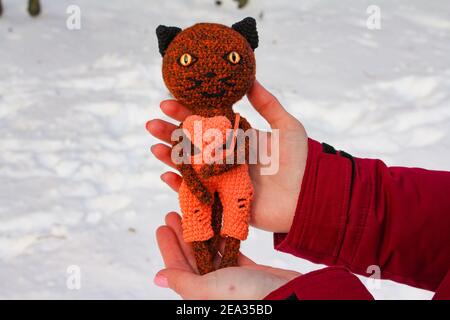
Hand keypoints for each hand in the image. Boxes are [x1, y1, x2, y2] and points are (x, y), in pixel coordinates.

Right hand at [147, 80, 307, 232]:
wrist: (308, 197)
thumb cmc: (300, 161)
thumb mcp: (286, 127)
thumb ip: (267, 104)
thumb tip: (250, 78)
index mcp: (238, 138)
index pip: (207, 122)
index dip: (187, 112)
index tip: (167, 101)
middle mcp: (227, 157)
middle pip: (193, 143)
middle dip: (171, 133)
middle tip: (152, 124)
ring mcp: (222, 178)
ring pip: (190, 165)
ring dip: (170, 156)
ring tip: (154, 146)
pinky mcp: (222, 199)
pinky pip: (196, 192)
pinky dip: (180, 186)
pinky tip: (166, 175)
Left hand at [154, 212, 300, 298]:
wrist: (287, 297)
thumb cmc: (246, 295)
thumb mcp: (209, 288)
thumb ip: (183, 281)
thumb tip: (158, 277)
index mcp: (200, 293)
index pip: (178, 267)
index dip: (169, 247)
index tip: (162, 227)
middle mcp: (213, 286)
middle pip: (192, 257)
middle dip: (182, 235)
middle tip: (173, 214)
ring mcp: (230, 278)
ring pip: (210, 252)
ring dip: (201, 234)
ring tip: (194, 214)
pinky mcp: (247, 271)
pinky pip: (229, 251)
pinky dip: (222, 238)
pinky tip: (217, 224)